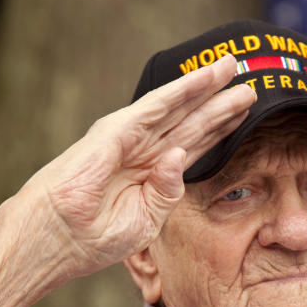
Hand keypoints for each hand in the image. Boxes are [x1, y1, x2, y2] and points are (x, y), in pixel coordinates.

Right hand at [15, 54, 253, 277]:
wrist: (55, 240)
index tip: (247, 115)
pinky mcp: (115, 131)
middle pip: (191, 122)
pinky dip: (179, 90)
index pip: (194, 146)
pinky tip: (202, 78)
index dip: (220, 129)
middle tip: (251, 85)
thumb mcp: (145, 221)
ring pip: (177, 107)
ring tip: (231, 66)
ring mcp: (129, 139)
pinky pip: (154, 106)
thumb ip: (168, 192)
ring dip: (205, 87)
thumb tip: (181, 156)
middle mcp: (143, 152)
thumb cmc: (92, 238)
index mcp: (152, 175)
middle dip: (220, 103)